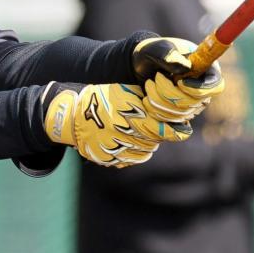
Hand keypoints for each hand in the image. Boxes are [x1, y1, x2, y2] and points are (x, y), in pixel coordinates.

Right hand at [42, 82, 190, 167]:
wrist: (71, 116)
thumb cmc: (102, 99)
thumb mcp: (124, 93)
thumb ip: (146, 100)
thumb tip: (170, 106)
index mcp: (127, 114)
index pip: (159, 128)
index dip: (173, 131)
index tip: (182, 130)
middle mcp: (121, 133)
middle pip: (152, 141)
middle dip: (157, 135)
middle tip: (157, 129)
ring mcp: (113, 147)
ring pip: (143, 152)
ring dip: (147, 145)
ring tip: (141, 135)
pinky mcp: (107, 158)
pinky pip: (129, 160)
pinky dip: (134, 153)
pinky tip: (130, 144)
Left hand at [131, 36, 224, 122]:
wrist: (141, 66)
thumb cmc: (152, 53)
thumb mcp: (156, 49)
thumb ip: (169, 55)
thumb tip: (186, 67)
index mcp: (205, 68)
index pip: (215, 86)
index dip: (199, 88)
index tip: (179, 82)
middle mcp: (203, 88)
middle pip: (195, 103)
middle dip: (170, 92)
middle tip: (155, 78)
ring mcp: (193, 103)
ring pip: (181, 113)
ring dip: (159, 100)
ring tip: (148, 84)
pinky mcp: (180, 114)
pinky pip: (172, 121)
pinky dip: (156, 111)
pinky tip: (147, 99)